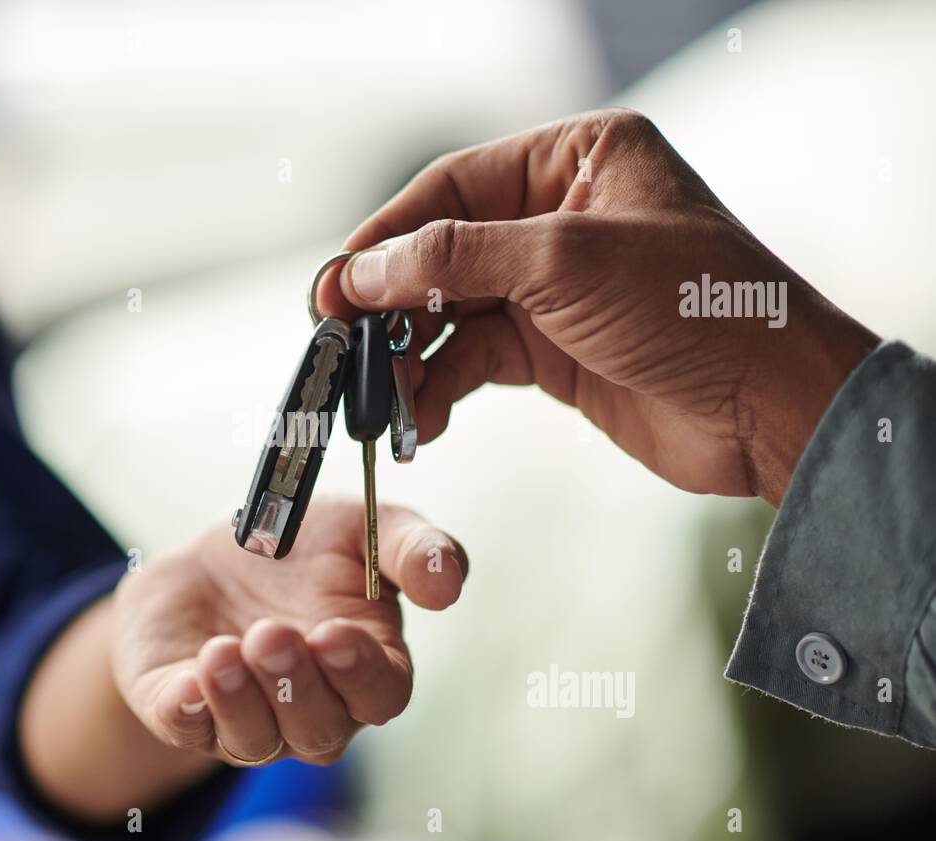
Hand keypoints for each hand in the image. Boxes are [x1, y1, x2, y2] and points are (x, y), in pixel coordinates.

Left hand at [112, 500, 465, 766]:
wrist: (209, 556)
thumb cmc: (301, 550)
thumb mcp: (362, 528)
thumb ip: (412, 549)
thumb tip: (448, 581)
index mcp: (365, 669)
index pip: (379, 694)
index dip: (361, 673)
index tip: (335, 635)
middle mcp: (310, 708)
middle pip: (319, 728)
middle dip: (296, 686)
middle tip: (272, 636)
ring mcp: (246, 718)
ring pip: (253, 737)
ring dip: (240, 699)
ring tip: (223, 650)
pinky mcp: (182, 709)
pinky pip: (185, 727)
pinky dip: (187, 711)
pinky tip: (188, 684)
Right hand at [320, 109, 878, 505]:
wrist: (770, 410)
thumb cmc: (695, 307)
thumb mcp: (564, 262)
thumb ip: (454, 260)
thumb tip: (361, 270)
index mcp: (575, 159)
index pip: (452, 186)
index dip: (385, 235)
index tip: (333, 284)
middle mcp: (560, 215)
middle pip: (443, 251)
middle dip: (390, 302)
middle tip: (336, 343)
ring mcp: (556, 287)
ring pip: (453, 312)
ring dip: (410, 355)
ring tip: (375, 397)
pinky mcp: (556, 350)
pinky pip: (476, 359)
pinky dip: (441, 387)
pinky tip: (418, 418)